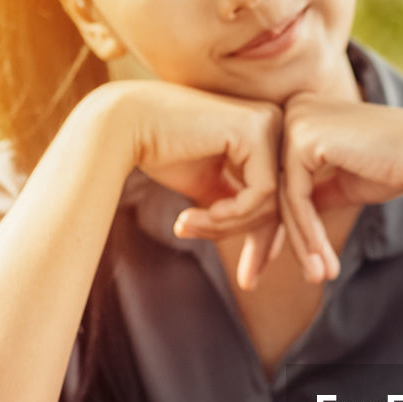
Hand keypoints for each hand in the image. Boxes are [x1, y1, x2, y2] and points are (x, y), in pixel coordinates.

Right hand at [94, 80, 286, 289]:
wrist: (123, 124)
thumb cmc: (161, 154)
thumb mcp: (212, 192)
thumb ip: (243, 211)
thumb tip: (273, 250)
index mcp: (265, 136)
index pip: (278, 199)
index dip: (263, 242)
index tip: (249, 279)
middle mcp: (274, 124)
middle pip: (279, 203)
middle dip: (249, 239)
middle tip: (210, 250)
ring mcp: (269, 123)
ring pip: (272, 203)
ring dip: (228, 226)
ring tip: (187, 225)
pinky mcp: (257, 129)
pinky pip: (261, 192)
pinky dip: (231, 213)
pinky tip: (197, 213)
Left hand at [190, 92, 402, 285]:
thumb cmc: (394, 167)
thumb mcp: (341, 182)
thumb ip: (311, 193)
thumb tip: (286, 219)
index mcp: (298, 114)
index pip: (277, 177)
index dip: (280, 225)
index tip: (287, 260)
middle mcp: (290, 109)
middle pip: (271, 187)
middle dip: (274, 238)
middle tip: (279, 276)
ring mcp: (293, 120)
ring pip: (281, 198)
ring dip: (300, 243)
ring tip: (317, 277)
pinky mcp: (301, 137)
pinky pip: (294, 198)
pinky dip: (307, 235)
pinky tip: (320, 262)